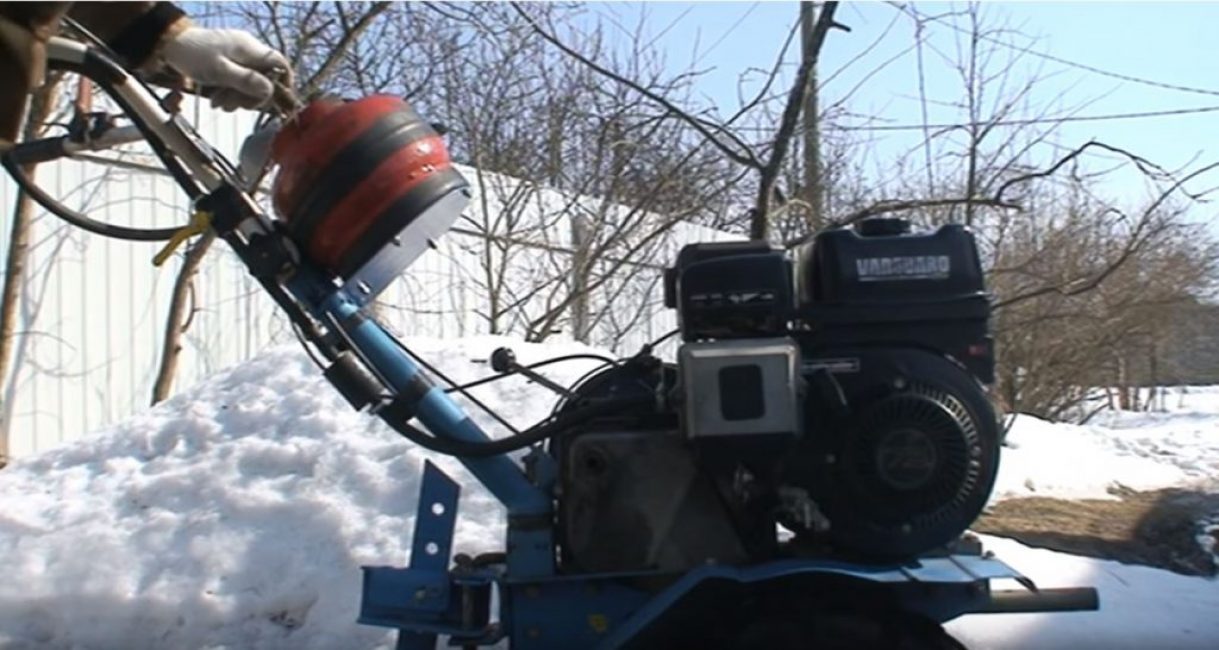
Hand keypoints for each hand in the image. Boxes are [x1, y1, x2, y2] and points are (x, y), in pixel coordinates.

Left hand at [160, 27, 290, 110]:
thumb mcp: (219, 70)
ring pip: (251, 84)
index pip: (281, 64)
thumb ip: (246, 80)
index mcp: (250, 49)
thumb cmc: (193, 55)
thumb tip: (270, 90)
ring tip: (220, 104)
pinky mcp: (230, 65)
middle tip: (235, 106)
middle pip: (266, 79)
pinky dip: (230, 94)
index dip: (284, 83)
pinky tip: (217, 100)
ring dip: (238, 98)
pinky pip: (238, 83)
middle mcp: (249, 52)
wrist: (170, 45)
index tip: (277, 101)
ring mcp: (239, 58)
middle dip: (252, 97)